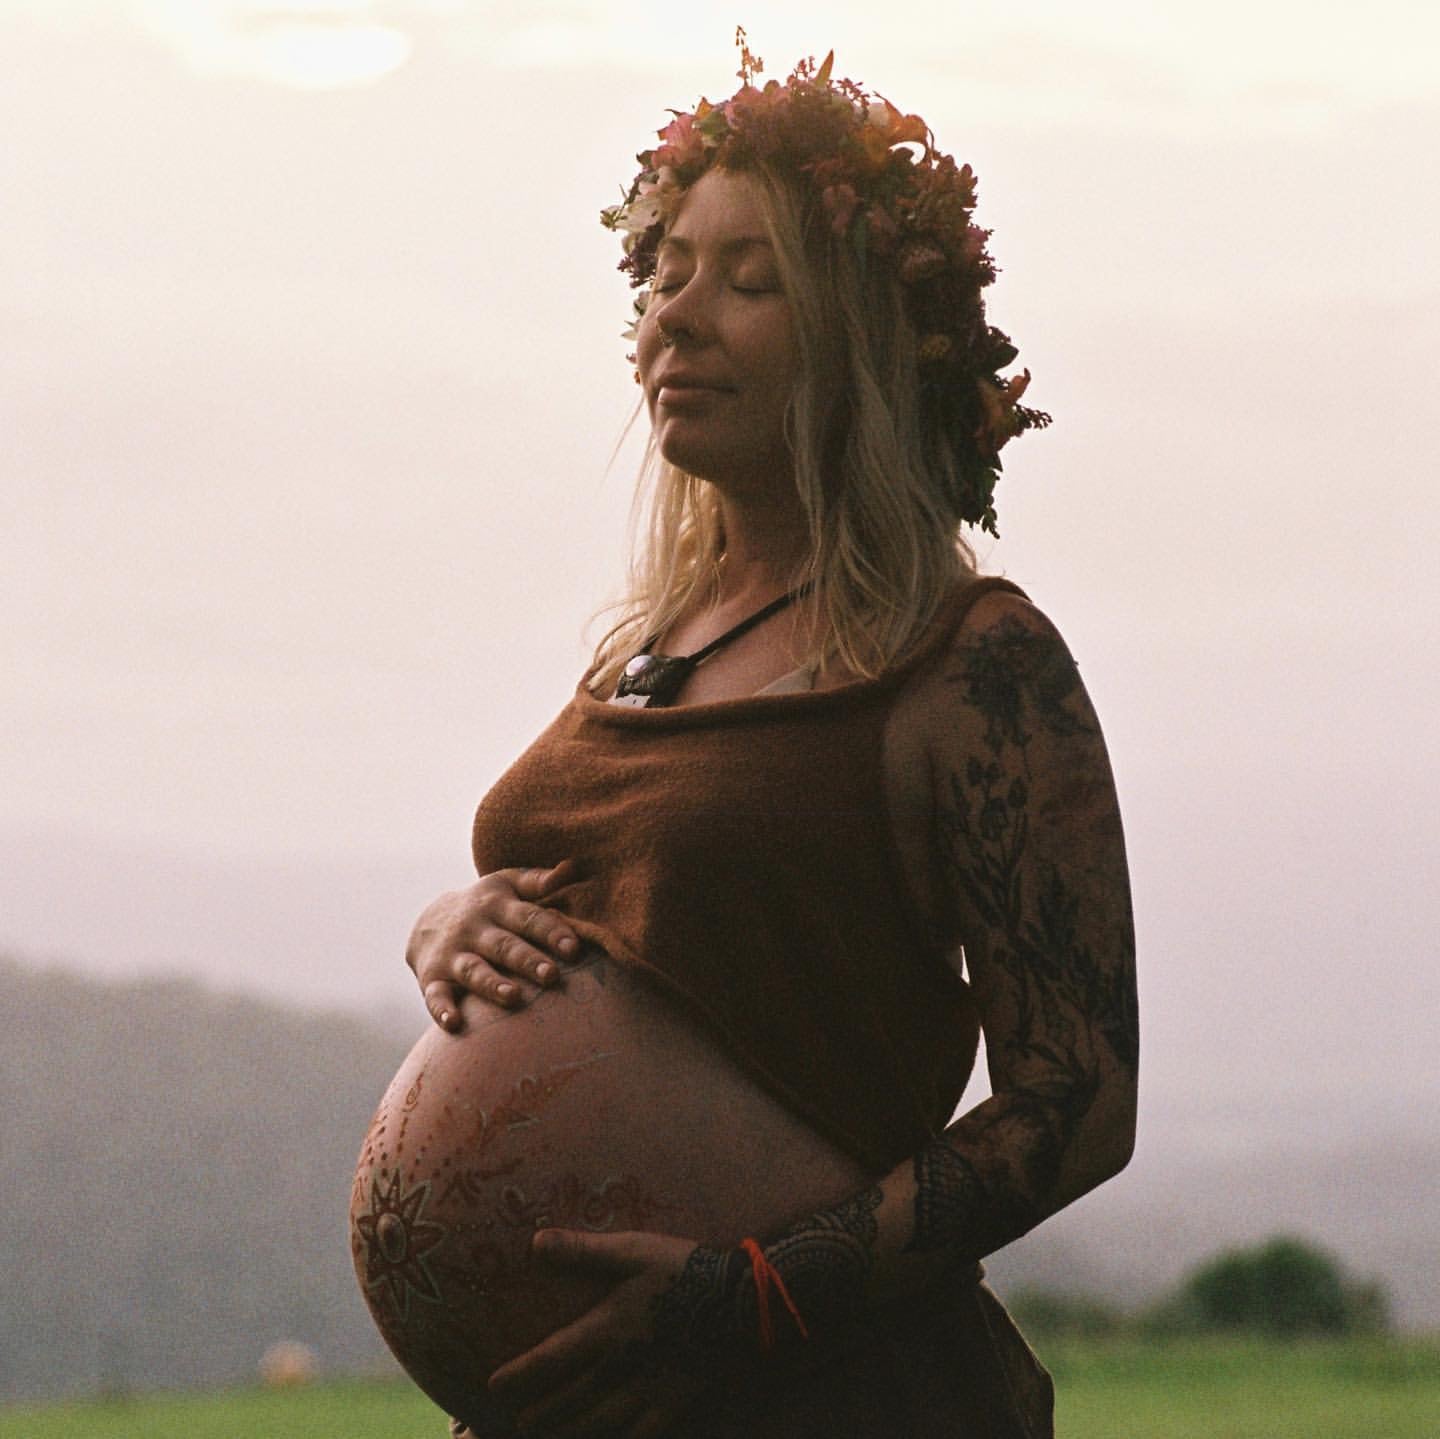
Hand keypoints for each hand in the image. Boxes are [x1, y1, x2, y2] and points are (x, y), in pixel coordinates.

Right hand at [406, 863, 580, 1031]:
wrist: (429, 920)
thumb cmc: (486, 904)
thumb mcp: (507, 883)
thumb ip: (538, 880)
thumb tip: (570, 867)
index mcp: (498, 906)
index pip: (528, 918)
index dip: (551, 932)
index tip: (574, 948)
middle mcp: (475, 929)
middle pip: (504, 945)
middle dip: (527, 960)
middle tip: (551, 975)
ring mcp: (453, 954)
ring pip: (473, 970)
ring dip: (491, 983)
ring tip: (512, 996)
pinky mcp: (433, 978)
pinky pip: (435, 995)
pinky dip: (441, 1010)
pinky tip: (453, 1023)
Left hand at [488, 1230, 748, 1437]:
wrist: (740, 1303)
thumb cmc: (683, 1269)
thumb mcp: (633, 1250)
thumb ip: (584, 1250)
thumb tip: (536, 1241)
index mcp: (607, 1328)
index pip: (552, 1356)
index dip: (521, 1373)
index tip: (493, 1386)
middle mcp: (620, 1367)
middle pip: (570, 1397)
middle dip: (541, 1411)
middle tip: (515, 1422)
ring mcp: (647, 1390)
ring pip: (598, 1420)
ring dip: (569, 1429)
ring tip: (547, 1435)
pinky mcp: (673, 1402)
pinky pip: (639, 1433)